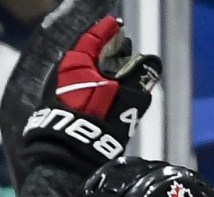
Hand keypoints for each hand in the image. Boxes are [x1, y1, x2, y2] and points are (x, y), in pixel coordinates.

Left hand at [22, 16, 161, 171]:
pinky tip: (109, 94)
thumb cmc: (95, 124)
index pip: (92, 37)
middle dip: (108, 50)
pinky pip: (82, 89)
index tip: (118, 24)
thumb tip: (153, 62)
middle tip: (126, 46)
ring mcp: (61, 91)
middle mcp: (65, 73)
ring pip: (86, 73)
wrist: (68, 155)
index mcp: (75, 63)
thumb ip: (138, 79)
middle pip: (89, 54)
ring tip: (122, 69)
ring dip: (104, 69)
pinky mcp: (62, 108)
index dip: (107, 29)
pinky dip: (97, 86)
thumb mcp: (123, 99)